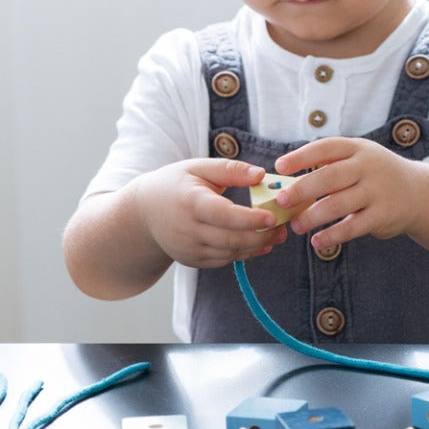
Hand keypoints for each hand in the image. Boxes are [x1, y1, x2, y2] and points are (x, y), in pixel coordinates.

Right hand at [135, 158, 286, 267]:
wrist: (144, 213)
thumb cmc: (175, 184)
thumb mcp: (199, 168)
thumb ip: (231, 169)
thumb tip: (261, 174)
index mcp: (190, 202)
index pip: (223, 214)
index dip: (249, 218)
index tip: (272, 216)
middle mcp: (187, 229)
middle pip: (230, 238)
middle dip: (261, 235)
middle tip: (284, 227)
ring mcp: (189, 249)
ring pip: (230, 252)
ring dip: (257, 246)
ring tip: (278, 234)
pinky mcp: (193, 260)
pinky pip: (224, 260)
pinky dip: (245, 253)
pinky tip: (261, 243)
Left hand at [273, 138, 421, 250]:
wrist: (418, 192)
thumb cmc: (374, 176)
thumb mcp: (358, 161)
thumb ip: (330, 168)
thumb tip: (287, 186)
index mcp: (357, 149)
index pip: (325, 148)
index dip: (301, 157)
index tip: (279, 167)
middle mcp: (368, 167)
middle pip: (330, 177)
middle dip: (302, 189)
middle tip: (282, 201)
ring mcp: (377, 191)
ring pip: (338, 204)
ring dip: (313, 216)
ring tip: (297, 225)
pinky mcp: (382, 215)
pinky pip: (352, 227)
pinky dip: (332, 235)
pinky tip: (317, 242)